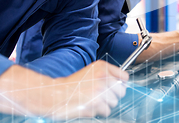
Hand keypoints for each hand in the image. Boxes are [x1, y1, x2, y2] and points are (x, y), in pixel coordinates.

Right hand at [0, 61, 127, 118]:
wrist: (54, 94)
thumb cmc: (70, 85)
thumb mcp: (89, 72)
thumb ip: (105, 75)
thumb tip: (122, 84)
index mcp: (102, 66)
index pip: (124, 77)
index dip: (120, 85)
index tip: (114, 89)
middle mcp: (103, 75)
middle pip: (121, 91)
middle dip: (113, 96)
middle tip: (100, 97)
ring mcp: (100, 89)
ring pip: (114, 102)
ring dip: (105, 105)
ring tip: (91, 101)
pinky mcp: (97, 102)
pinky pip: (107, 111)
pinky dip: (99, 112)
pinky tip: (88, 107)